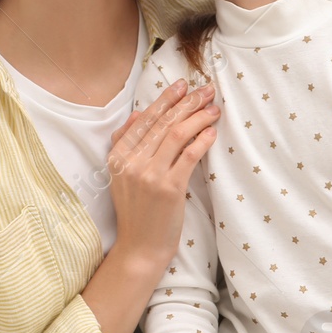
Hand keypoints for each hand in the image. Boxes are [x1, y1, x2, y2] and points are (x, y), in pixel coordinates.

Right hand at [107, 78, 220, 269]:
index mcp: (118, 157)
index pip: (145, 119)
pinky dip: (202, 140)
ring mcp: (149, 175)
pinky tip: (212, 132)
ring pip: (176, 134)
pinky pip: (189, 155)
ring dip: (198, 117)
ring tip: (213, 109)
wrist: (140, 247)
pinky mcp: (169, 188)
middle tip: (205, 90)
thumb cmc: (137, 211)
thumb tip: (138, 114)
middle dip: (187, 102)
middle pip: (163, 122)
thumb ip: (126, 144)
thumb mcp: (121, 176)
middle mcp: (131, 163)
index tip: (182, 85)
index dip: (165, 99)